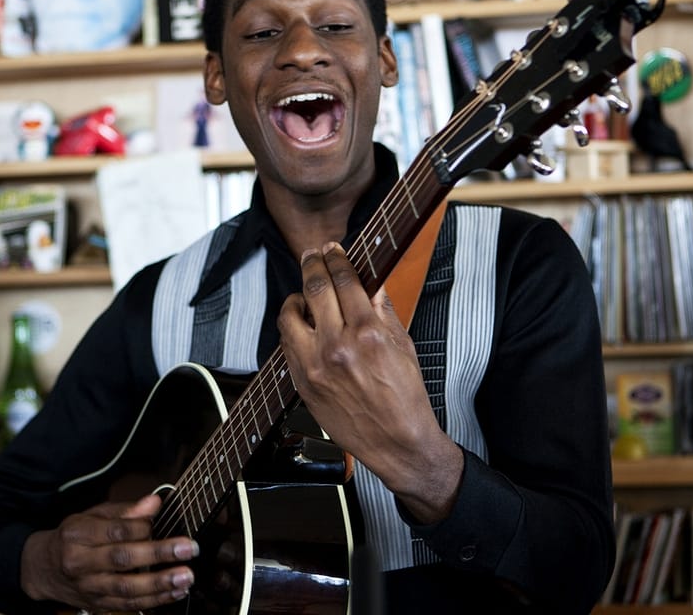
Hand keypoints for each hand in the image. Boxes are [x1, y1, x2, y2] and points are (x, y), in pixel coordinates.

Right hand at [19, 493, 198, 611]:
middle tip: (188, 549)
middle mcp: (80, 563)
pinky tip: (175, 592)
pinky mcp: (97, 605)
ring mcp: (88, 588)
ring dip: (160, 584)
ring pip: (126, 589)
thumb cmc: (74, 537)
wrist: (44, 569)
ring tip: (185, 576)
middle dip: (159, 554)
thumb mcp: (92, 515)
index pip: (114, 531)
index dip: (143, 528)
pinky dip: (154, 601)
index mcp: (78, 534)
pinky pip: (128, 606)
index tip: (166, 523)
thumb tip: (154, 502)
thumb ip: (125, 511)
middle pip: (122, 559)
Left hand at [277, 242, 462, 522]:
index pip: (344, 280)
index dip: (336, 258)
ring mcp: (316, 366)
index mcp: (367, 333)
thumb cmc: (405, 398)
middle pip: (314, 289)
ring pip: (290, 315)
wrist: (397, 442)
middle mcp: (338, 346)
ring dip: (295, 298)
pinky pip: (287, 345)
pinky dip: (292, 329)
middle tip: (312, 255)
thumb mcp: (403, 346)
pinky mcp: (303, 383)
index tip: (332, 249)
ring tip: (302, 295)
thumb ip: (382, 310)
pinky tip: (301, 326)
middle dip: (312, 265)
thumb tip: (371, 283)